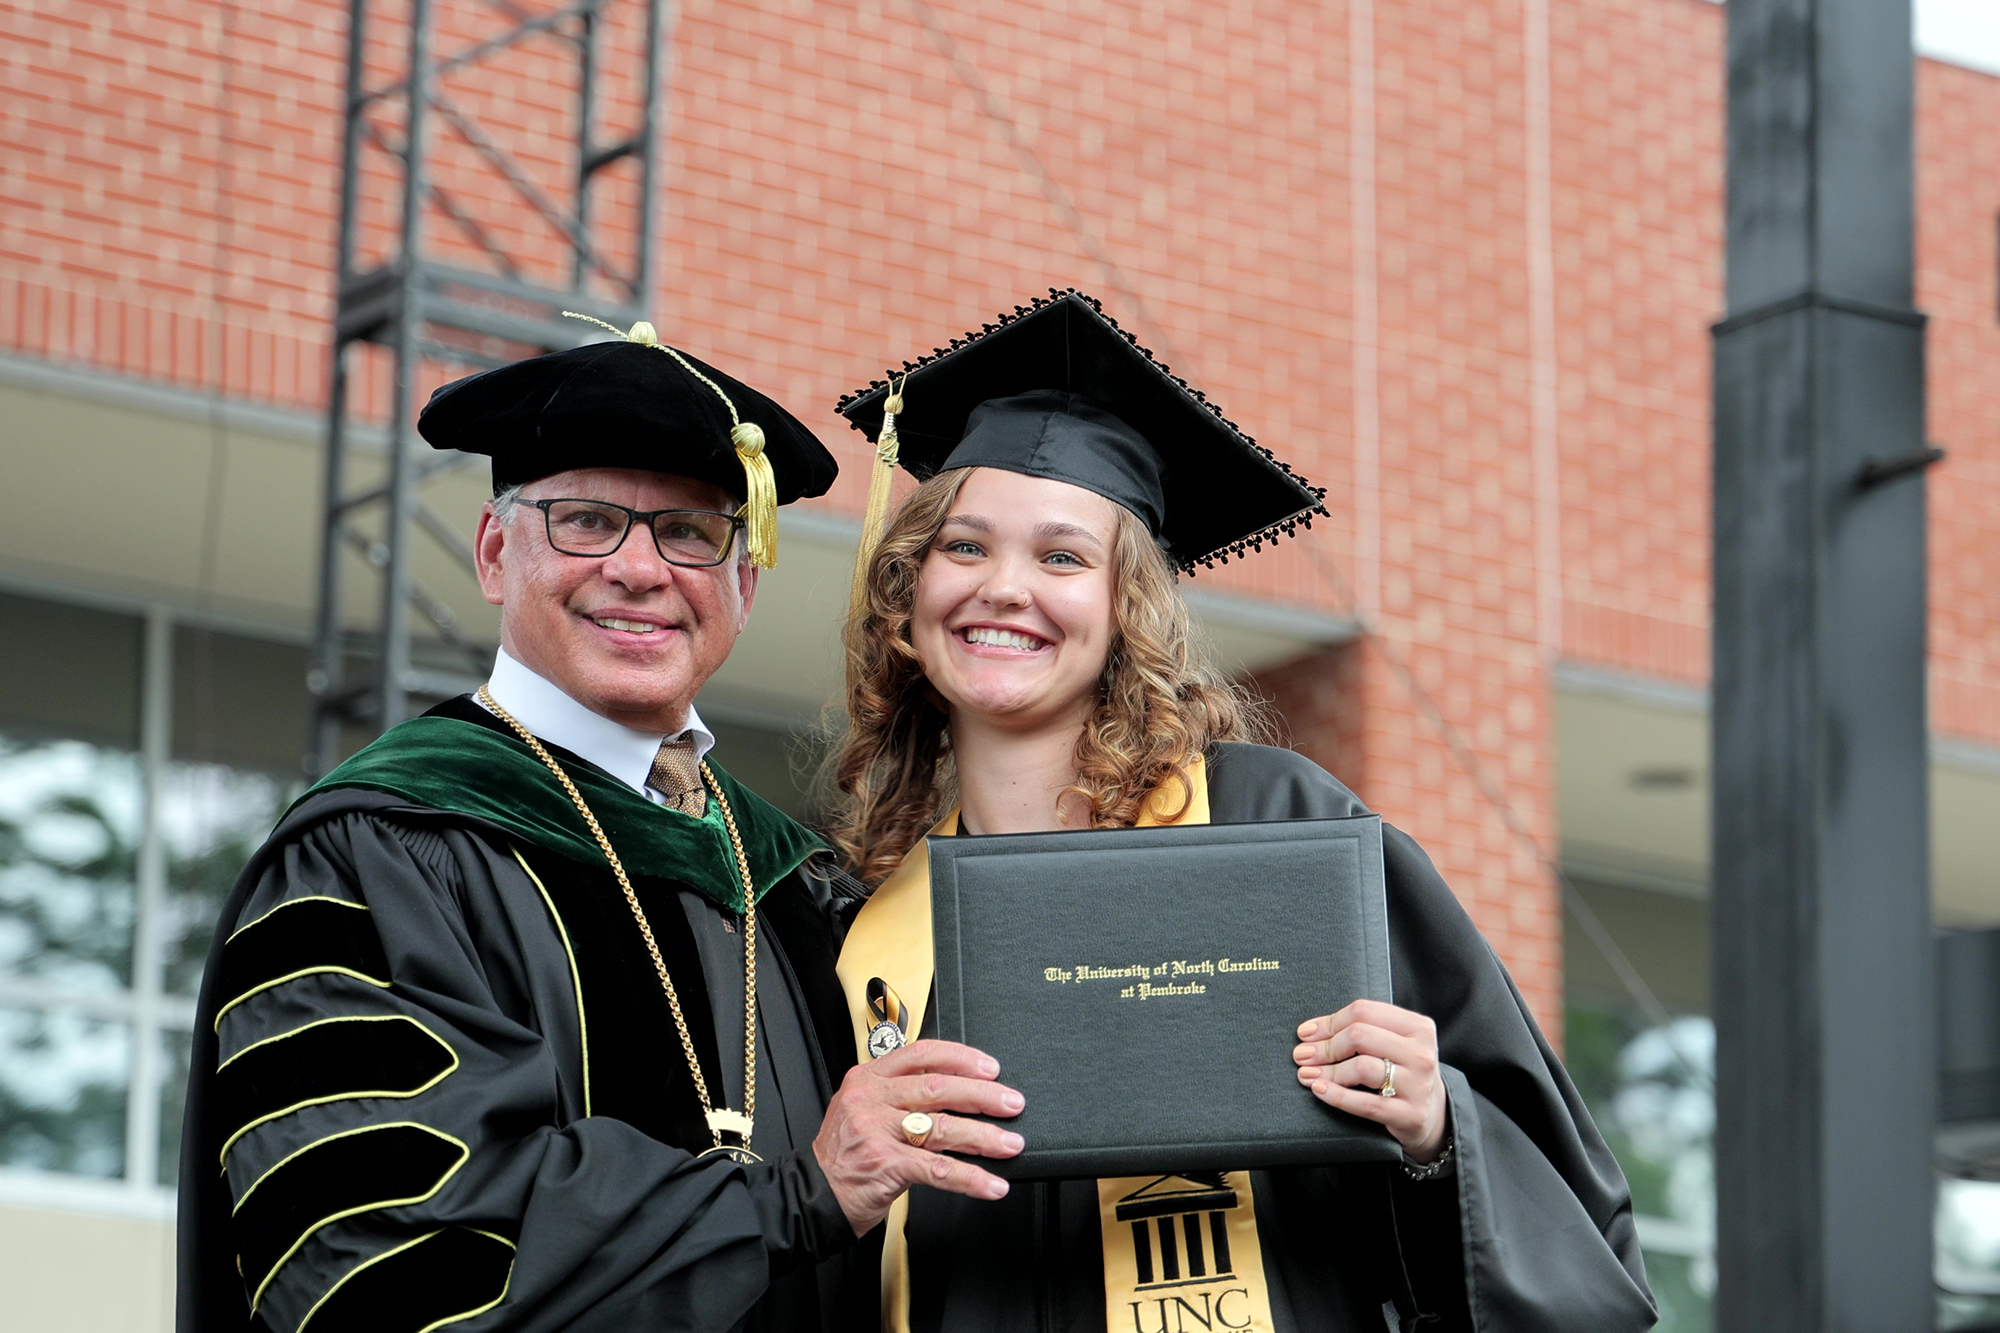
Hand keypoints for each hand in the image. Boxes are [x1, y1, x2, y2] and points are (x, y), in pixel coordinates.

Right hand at [812, 1039, 1025, 1234]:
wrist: (812, 1196)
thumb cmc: (842, 1155)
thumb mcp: (862, 1109)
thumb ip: (898, 1094)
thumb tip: (956, 1091)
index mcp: (868, 1077)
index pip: (922, 1054)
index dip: (961, 1058)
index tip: (990, 1067)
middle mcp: (871, 1099)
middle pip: (939, 1088)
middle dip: (983, 1096)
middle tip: (1012, 1103)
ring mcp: (877, 1130)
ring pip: (943, 1127)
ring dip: (984, 1137)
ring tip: (1010, 1143)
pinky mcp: (885, 1164)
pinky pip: (938, 1169)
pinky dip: (970, 1178)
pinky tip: (991, 1184)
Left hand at [1294, 1000, 1448, 1162]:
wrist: (1432, 1115)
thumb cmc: (1400, 1072)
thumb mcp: (1390, 1044)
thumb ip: (1358, 1031)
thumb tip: (1308, 1032)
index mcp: (1417, 1027)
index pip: (1364, 1012)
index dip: (1329, 1022)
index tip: (1305, 1033)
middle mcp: (1422, 1053)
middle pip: (1360, 1036)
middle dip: (1324, 1046)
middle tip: (1302, 1055)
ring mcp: (1419, 1085)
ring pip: (1362, 1068)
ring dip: (1327, 1070)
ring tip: (1307, 1074)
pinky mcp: (1411, 1115)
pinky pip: (1366, 1104)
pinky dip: (1337, 1095)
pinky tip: (1319, 1089)